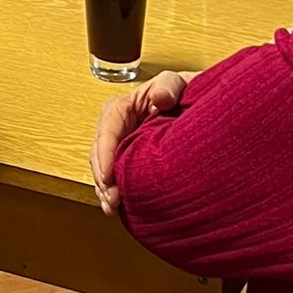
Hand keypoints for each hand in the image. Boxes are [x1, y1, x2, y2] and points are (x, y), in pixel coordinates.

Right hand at [90, 72, 188, 215]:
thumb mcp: (175, 83)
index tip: (108, 176)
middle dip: (102, 177)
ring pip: (103, 167)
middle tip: (112, 200)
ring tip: (111, 208)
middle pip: (100, 151)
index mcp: (123, 107)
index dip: (104, 152)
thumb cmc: (181, 93)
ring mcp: (119, 145)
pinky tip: (115, 209)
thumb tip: (160, 97)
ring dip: (104, 189)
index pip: (107, 127)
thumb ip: (168, 85)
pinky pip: (113, 177)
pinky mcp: (126, 160)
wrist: (193, 105)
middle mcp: (116, 127)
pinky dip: (110, 193)